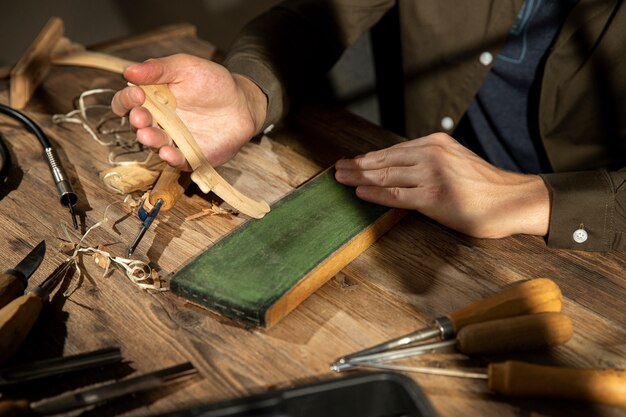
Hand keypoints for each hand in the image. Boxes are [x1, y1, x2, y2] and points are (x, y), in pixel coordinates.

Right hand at [111, 54, 266, 169]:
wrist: (242, 104)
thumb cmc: (213, 83)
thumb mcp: (186, 68)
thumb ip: (158, 69)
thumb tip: (128, 71)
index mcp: (152, 99)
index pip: (127, 102)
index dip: (126, 99)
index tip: (137, 94)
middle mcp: (158, 121)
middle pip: (138, 124)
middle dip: (136, 120)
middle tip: (140, 116)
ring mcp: (173, 140)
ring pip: (154, 144)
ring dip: (149, 140)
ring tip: (148, 134)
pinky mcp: (189, 156)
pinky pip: (176, 161)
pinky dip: (171, 159)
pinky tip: (168, 152)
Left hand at [334, 133, 549, 238]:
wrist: (513, 199)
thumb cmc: (484, 185)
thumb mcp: (455, 161)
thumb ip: (429, 161)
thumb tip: (399, 169)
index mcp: (436, 143)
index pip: (393, 150)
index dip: (369, 158)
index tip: (352, 161)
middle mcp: (431, 154)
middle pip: (384, 161)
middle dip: (358, 166)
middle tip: (338, 169)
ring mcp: (431, 175)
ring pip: (386, 176)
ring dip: (359, 178)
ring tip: (341, 179)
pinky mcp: (433, 197)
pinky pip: (396, 196)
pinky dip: (375, 194)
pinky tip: (360, 193)